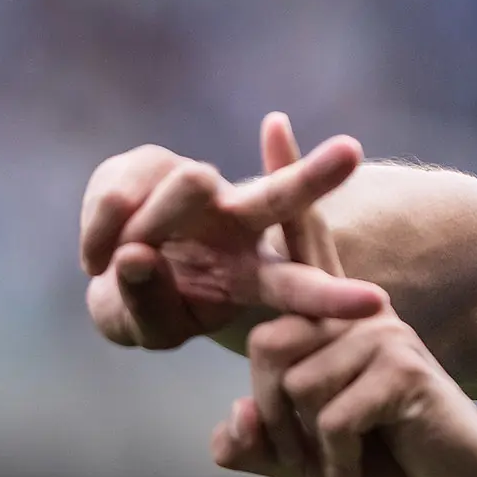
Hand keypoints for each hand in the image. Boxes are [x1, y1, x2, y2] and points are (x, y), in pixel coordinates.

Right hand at [81, 113, 385, 350]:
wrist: (108, 261)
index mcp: (257, 277)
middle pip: (282, 198)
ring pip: (190, 183)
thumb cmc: (148, 302)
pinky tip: (100, 248)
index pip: (300, 288)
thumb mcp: (150, 326)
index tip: (376, 305)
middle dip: (315, 176)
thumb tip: (137, 253)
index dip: (333, 299)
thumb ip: (145, 304)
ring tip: (124, 259)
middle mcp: (243, 226)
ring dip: (146, 229)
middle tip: (352, 151)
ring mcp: (202, 192)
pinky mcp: (154, 166)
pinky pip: (123, 196)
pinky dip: (100, 230)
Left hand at [214, 309, 476, 476]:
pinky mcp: (407, 370)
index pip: (268, 319)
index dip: (262, 366)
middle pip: (269, 346)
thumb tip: (235, 416)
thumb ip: (257, 444)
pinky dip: (337, 466)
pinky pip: (334, 420)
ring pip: (299, 385)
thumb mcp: (302, 463)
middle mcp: (359, 317)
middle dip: (275, 418)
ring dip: (308, 449)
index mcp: (334, 326)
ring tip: (339, 467)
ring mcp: (386, 337)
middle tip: (308, 457)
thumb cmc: (387, 475)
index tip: (288, 406)